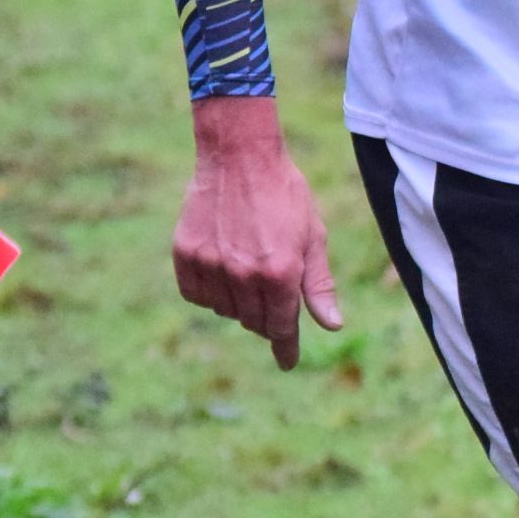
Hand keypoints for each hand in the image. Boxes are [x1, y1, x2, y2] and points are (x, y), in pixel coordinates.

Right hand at [173, 95, 342, 369]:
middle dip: (266, 315)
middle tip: (271, 284)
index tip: (287, 361)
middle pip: (253, 321)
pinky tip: (221, 266)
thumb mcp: (313, 236)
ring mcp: (211, 265)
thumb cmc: (285, 194)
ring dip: (238, 301)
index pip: (281, 327)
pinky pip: (196, 295)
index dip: (285, 347)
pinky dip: (209, 290)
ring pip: (225, 310)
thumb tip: (332, 326)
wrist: (240, 156)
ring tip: (247, 264)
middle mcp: (244, 275)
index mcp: (280, 273)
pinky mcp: (186, 255)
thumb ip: (319, 285)